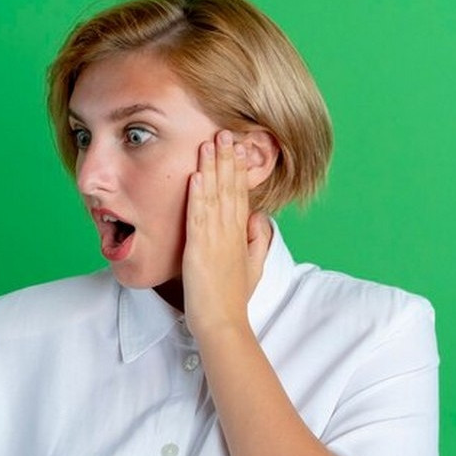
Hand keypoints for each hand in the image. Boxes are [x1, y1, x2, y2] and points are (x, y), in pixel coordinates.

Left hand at [181, 129, 268, 338]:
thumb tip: (258, 219)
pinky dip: (198, 195)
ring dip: (213, 168)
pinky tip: (196, 175)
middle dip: (227, 159)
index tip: (237, 147)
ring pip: (215, 196)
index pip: (240, 195)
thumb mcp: (252, 267)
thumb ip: (257, 241)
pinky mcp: (200, 250)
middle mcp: (231, 233)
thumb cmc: (234, 300)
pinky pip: (199, 217)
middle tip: (225, 132)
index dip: (238, 170)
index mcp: (241, 235)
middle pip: (230, 188)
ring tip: (210, 143)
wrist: (224, 323)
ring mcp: (216, 240)